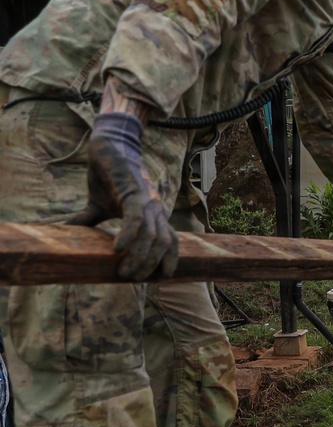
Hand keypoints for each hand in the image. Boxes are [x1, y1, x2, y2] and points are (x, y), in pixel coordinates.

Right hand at [66, 112, 177, 280]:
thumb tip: (68, 236)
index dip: (168, 261)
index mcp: (153, 214)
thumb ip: (89, 223)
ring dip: (140, 256)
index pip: (170, 242)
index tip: (157, 278)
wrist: (107, 147)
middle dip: (151, 265)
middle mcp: (156, 209)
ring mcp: (147, 200)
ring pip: (152, 234)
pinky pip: (136, 217)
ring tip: (123, 271)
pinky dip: (130, 234)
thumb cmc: (107, 177)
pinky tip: (118, 249)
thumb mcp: (99, 206)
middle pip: (164, 244)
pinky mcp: (133, 191)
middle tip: (131, 278)